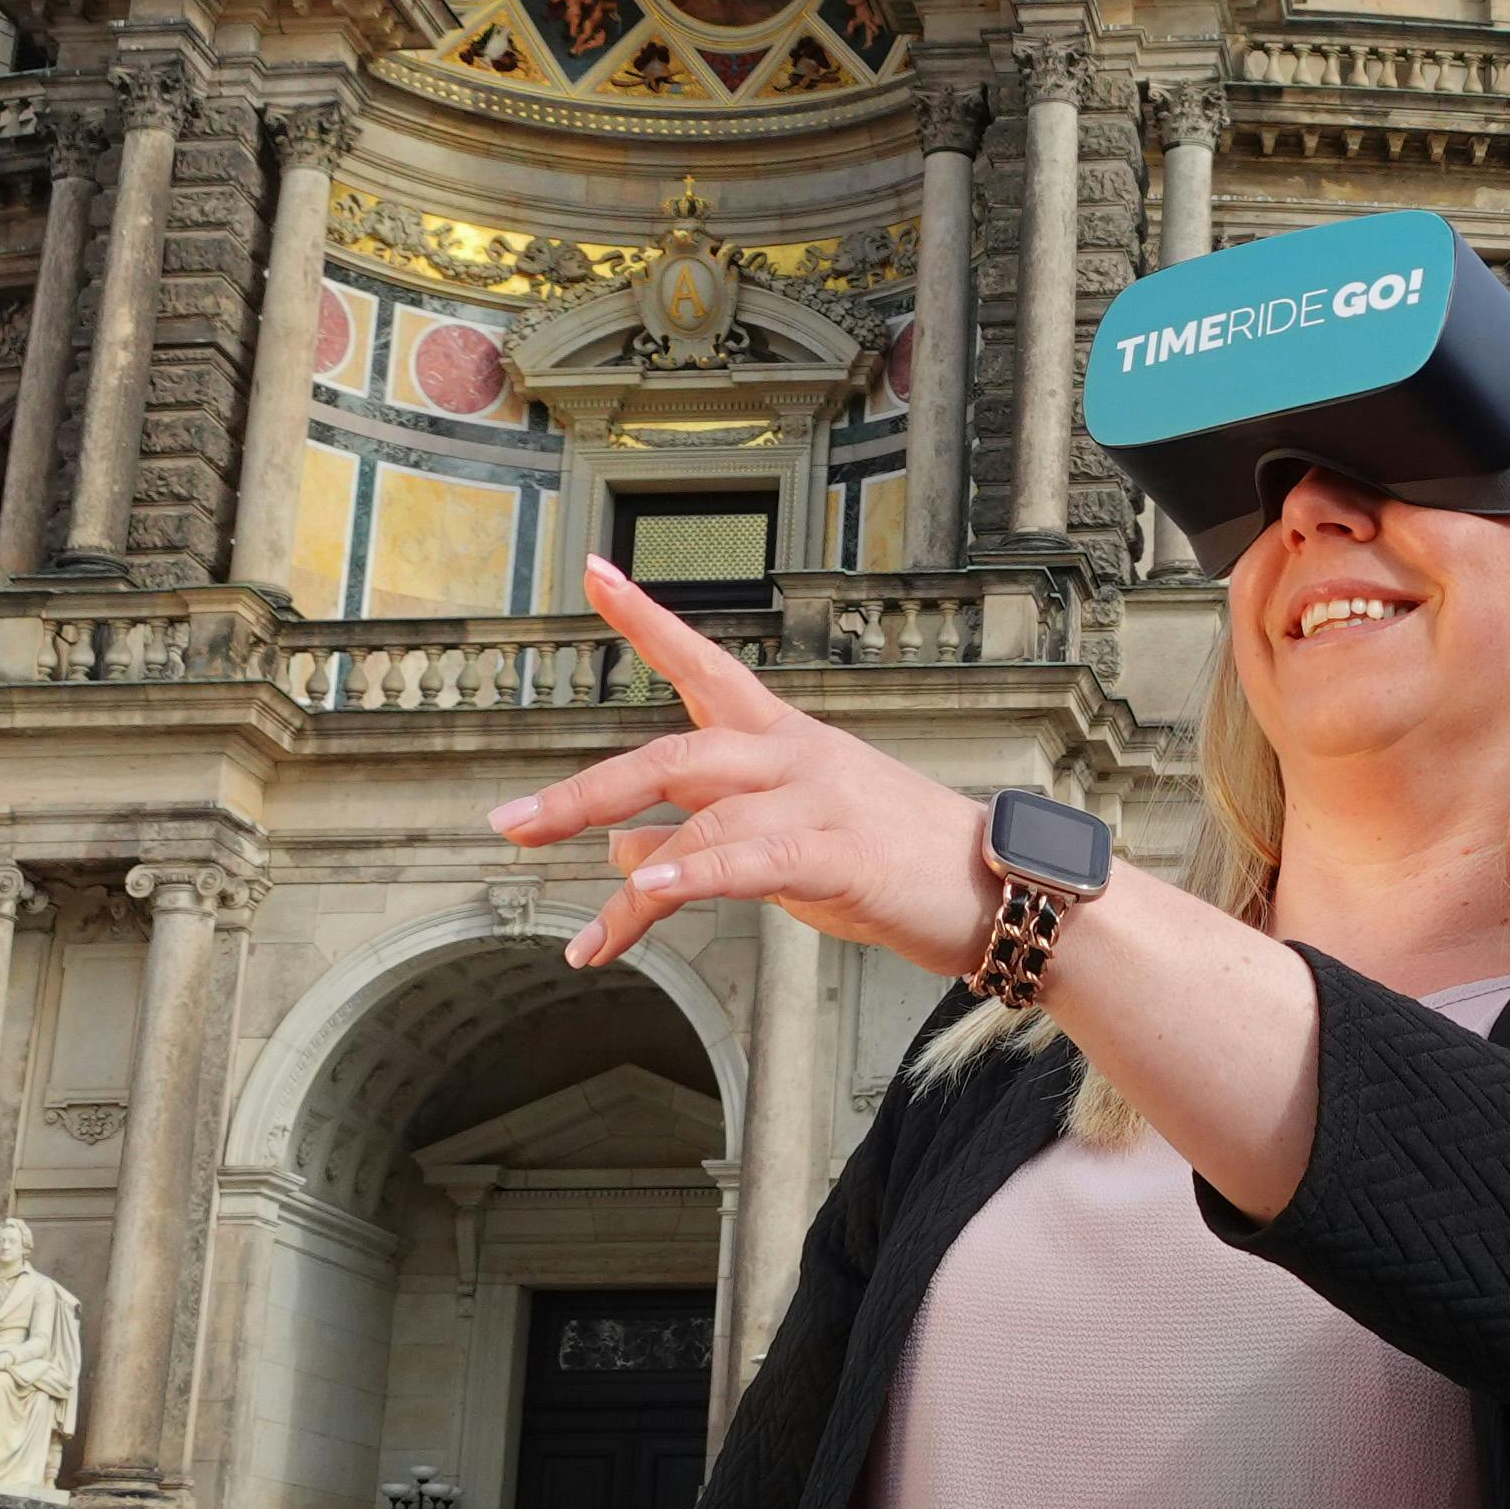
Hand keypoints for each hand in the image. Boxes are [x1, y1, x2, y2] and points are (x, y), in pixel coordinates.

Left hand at [488, 557, 1002, 978]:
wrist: (999, 890)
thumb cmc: (896, 863)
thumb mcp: (789, 846)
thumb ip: (706, 837)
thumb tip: (621, 848)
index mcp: (783, 740)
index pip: (704, 664)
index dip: (645, 618)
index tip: (592, 569)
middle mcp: (795, 755)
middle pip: (674, 753)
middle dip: (583, 791)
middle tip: (510, 827)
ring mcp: (820, 798)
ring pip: (703, 816)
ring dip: (632, 884)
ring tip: (586, 939)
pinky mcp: (843, 854)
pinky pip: (754, 858)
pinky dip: (697, 873)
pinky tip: (652, 891)